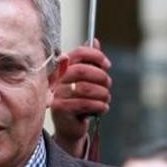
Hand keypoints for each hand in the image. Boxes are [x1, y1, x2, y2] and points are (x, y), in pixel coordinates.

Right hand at [50, 40, 110, 156]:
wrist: (70, 126)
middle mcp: (58, 79)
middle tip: (108, 84)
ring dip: (102, 93)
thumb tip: (95, 41)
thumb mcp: (86, 80)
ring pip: (85, 89)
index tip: (107, 64)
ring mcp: (57, 94)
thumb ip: (90, 62)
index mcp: (64, 68)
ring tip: (106, 98)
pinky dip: (99, 105)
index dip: (95, 55)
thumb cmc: (79, 100)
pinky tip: (103, 108)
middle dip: (101, 77)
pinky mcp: (60, 109)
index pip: (78, 53)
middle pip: (82, 70)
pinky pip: (84, 104)